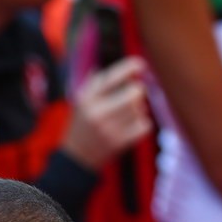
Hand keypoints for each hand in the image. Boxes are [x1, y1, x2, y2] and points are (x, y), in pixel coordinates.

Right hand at [61, 55, 152, 169]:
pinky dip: (143, 124)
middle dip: (138, 91)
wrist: (76, 157)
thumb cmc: (83, 123)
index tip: (141, 64)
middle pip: (134, 93)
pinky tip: (133, 126)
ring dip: (139, 110)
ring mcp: (108, 128)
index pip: (111, 77)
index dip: (129, 67)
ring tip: (127, 114)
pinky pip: (144, 126)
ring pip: (140, 109)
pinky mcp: (119, 143)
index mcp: (87, 98)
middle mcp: (97, 112)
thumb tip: (121, 66)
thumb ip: (96, 82)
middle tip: (135, 94)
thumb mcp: (82, 100)